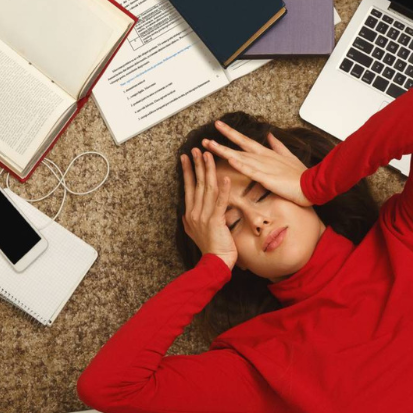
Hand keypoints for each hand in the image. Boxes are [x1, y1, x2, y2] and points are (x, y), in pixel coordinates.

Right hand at [181, 148, 236, 269]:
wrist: (214, 264)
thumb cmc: (211, 248)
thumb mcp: (197, 231)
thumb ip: (194, 218)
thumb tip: (188, 211)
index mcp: (190, 213)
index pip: (188, 187)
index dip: (188, 171)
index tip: (186, 157)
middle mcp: (194, 213)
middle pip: (196, 184)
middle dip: (196, 165)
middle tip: (196, 149)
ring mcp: (204, 217)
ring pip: (206, 189)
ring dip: (208, 171)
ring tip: (209, 155)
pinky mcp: (215, 221)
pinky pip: (219, 202)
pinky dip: (223, 189)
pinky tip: (225, 177)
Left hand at [202, 121, 312, 206]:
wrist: (312, 184)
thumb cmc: (300, 175)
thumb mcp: (288, 157)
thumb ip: (278, 146)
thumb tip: (270, 135)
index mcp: (266, 154)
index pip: (245, 141)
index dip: (231, 134)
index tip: (219, 126)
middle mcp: (263, 157)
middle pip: (238, 147)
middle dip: (220, 142)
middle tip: (204, 139)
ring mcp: (264, 167)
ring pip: (240, 156)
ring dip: (224, 151)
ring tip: (209, 146)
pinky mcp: (267, 178)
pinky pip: (251, 171)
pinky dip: (240, 165)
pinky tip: (230, 160)